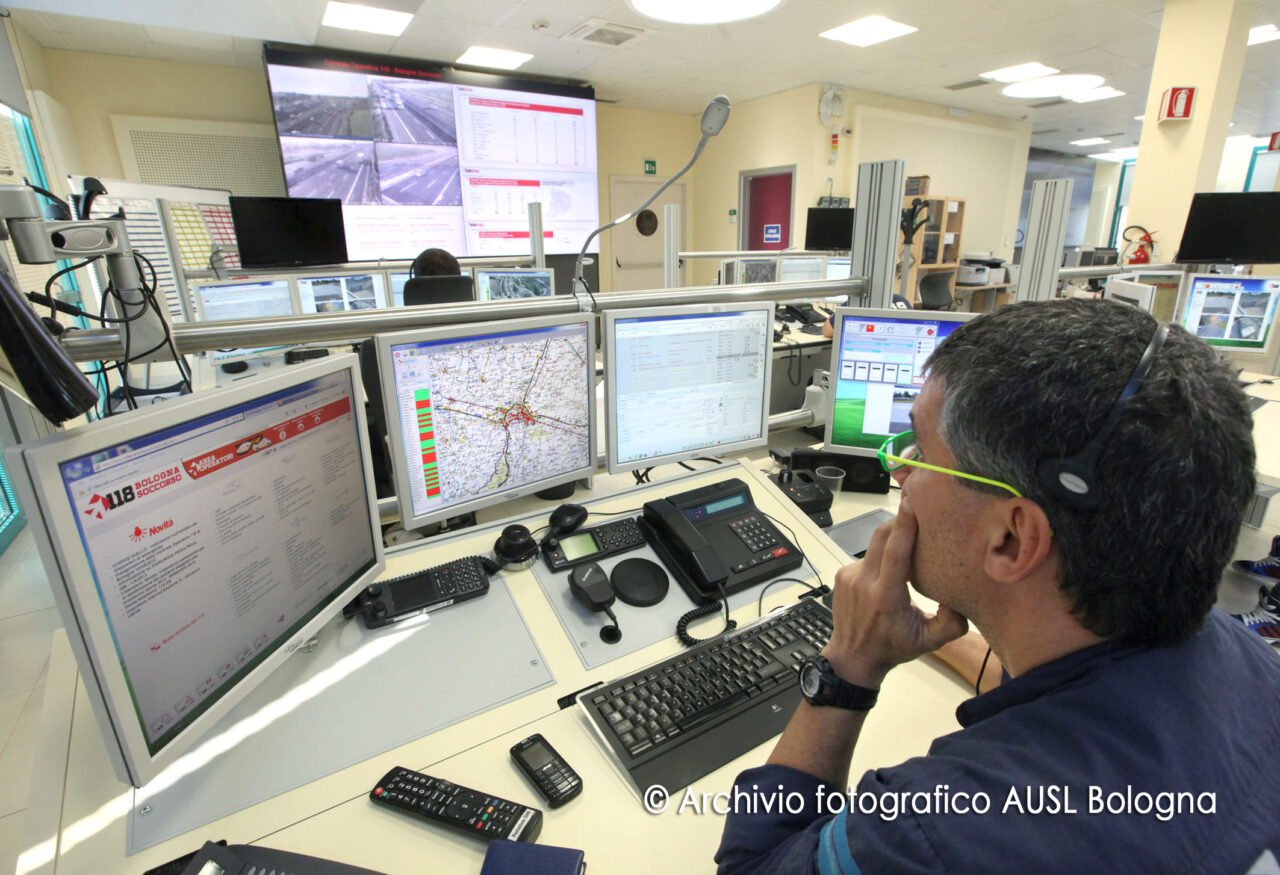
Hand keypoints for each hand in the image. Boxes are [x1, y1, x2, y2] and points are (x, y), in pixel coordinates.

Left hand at [821, 499, 968, 687]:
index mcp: (886, 597)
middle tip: (919, 512)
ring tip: (910, 546)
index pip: (895, 553)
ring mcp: (849, 576)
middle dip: (899, 521)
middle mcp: (864, 583)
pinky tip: (889, 571)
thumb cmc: (892, 648)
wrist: (853, 657)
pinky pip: (866, 556)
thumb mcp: (928, 642)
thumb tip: (964, 596)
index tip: (912, 504)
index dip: (904, 526)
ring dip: (892, 541)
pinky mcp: (842, 574)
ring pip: (874, 545)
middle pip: (881, 537)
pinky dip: (880, 558)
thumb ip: (952, 622)